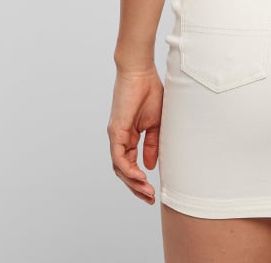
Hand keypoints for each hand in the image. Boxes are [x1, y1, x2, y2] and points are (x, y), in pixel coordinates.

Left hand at [107, 65, 163, 204]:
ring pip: (120, 168)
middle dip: (136, 188)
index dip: (140, 180)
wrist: (139, 71)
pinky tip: (140, 177)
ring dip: (133, 183)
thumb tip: (150, 165)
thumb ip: (152, 144)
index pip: (131, 165)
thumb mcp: (155, 123)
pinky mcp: (115, 131)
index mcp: (128, 136)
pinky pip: (119, 157)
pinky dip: (128, 169)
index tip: (152, 192)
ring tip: (147, 192)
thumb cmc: (148, 91)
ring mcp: (116, 135)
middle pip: (123, 171)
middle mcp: (119, 138)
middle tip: (150, 199)